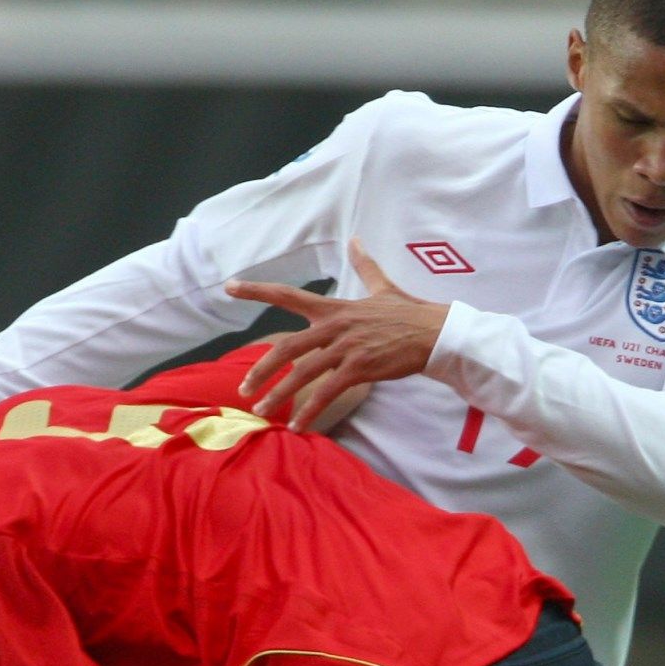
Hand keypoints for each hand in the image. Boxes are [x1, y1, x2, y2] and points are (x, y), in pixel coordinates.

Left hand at [225, 238, 449, 430]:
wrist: (436, 333)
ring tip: (262, 410)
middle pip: (286, 346)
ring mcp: (346, 348)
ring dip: (279, 394)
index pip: (288, 295)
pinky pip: (327, 392)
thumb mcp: (383, 286)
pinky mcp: (359, 368)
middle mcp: (334, 326)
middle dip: (260, 369)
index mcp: (334, 307)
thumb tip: (356, 240)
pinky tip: (298, 425)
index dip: (257, 290)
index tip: (229, 286)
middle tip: (243, 388)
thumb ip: (364, 265)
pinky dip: (311, 410)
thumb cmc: (409, 313)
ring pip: (302, 372)